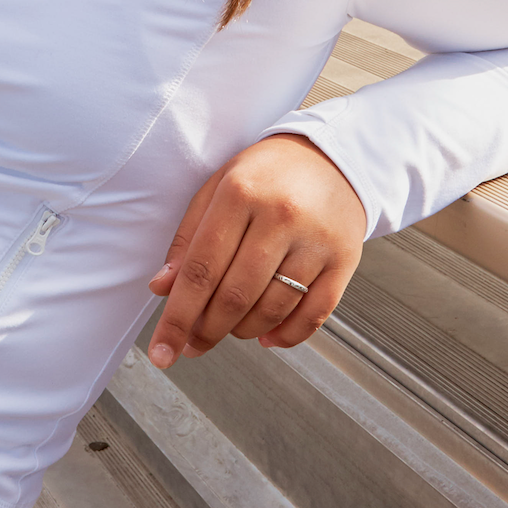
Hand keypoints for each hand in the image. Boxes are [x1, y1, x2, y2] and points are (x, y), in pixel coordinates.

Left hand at [147, 135, 364, 368]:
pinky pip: (314, 315)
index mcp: (240, 194)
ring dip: (243, 331)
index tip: (162, 352)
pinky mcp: (345, 260)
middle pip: (235, 296)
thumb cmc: (267, 174)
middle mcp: (281, 216)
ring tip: (230, 327)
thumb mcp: (218, 189)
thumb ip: (189, 238)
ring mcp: (316, 241)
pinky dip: (286, 335)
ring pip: (272, 309)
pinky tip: (267, 335)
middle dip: (207, 331)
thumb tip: (163, 288)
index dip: (177, 318)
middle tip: (193, 343)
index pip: (201, 269)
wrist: (334, 155)